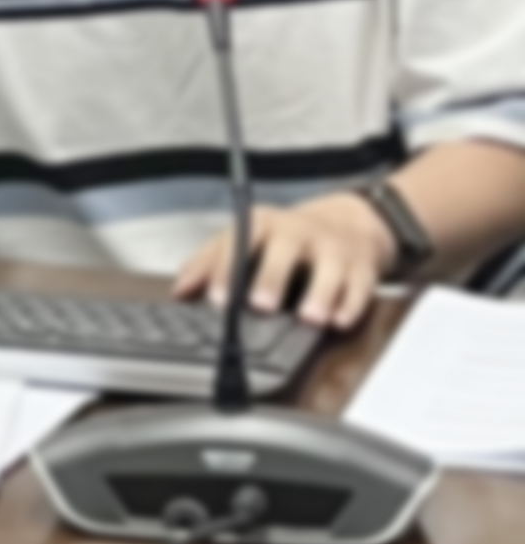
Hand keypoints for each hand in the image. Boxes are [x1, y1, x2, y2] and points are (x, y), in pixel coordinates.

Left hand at [173, 191, 397, 330]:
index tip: (216, 297)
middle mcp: (298, 233)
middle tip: (261, 304)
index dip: (226, 270)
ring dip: (320, 295)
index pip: (240, 241)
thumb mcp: (245, 238)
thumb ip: (209, 261)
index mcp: (263, 224)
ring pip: (329, 270)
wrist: (347, 223)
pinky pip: (361, 287)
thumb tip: (181, 290)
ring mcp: (333, 250)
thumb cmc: (285, 238)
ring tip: (309, 317)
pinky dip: (352, 305)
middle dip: (273, 277)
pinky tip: (340, 320)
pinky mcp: (363, 269)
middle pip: (285, 250)